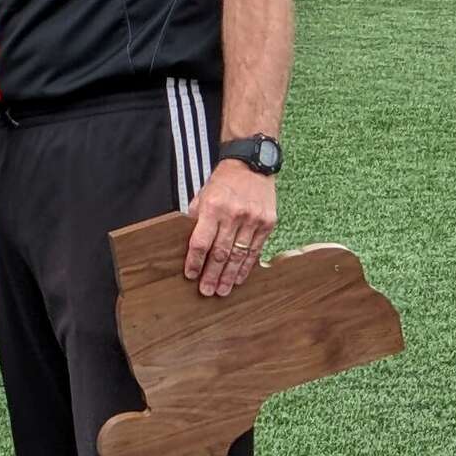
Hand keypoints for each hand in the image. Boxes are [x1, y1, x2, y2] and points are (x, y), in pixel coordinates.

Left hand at [184, 160, 276, 296]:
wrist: (252, 164)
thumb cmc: (223, 181)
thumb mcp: (203, 194)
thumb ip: (196, 218)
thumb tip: (187, 243)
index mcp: (213, 207)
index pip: (201, 241)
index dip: (195, 261)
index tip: (190, 275)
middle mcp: (234, 214)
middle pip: (220, 252)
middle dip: (212, 275)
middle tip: (206, 292)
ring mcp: (253, 220)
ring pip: (239, 255)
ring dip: (229, 276)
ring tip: (222, 291)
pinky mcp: (267, 223)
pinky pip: (255, 250)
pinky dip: (246, 266)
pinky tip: (239, 278)